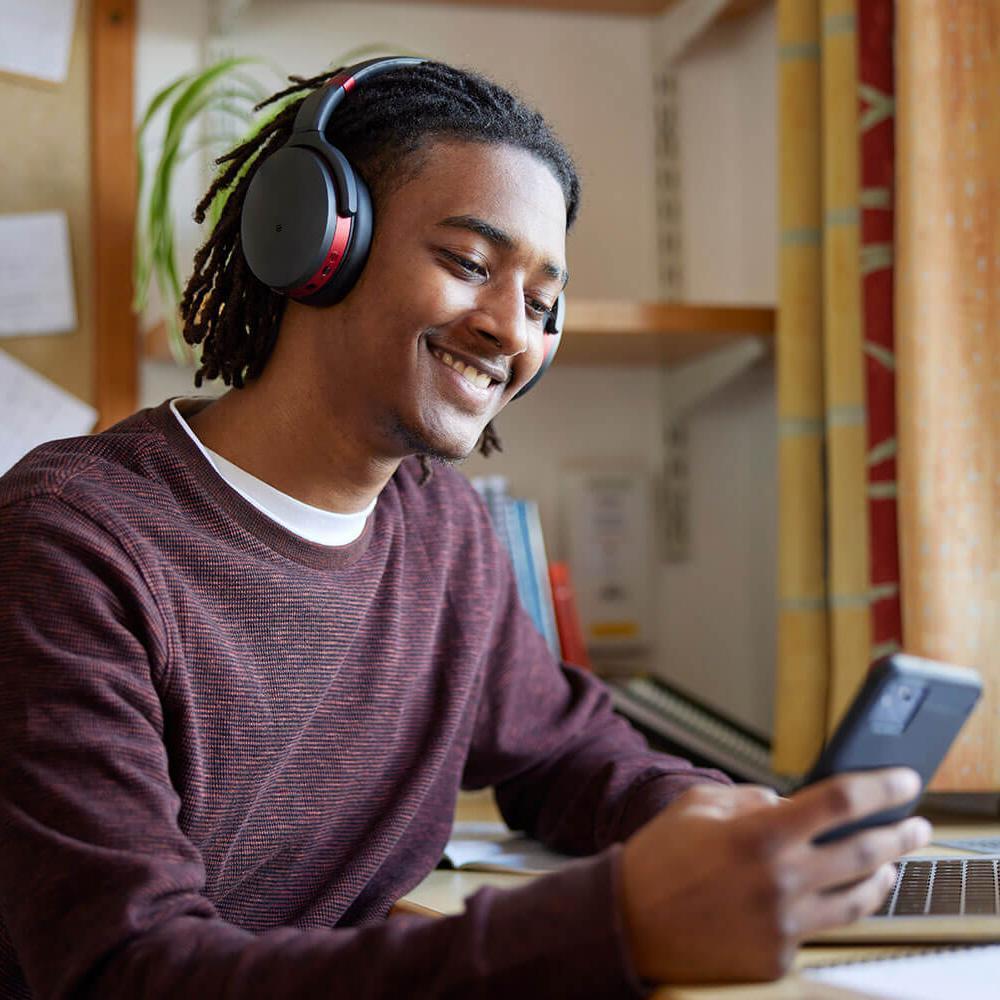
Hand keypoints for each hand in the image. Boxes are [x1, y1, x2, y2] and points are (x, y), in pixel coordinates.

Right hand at [619, 768, 931, 983]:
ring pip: (858, 899)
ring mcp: (784, 924)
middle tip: (917, 825)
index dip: (882, 788)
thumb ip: (752, 799)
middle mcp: (780, 881)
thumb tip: (789, 803)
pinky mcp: (778, 957)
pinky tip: (831, 897)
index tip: (906, 780)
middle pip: (866, 852)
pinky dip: (827, 908)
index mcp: (760, 834)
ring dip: (882, 877)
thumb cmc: (660, 858)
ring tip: (889, 865)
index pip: (841, 802)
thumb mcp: (700, 805)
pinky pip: (819, 929)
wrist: (628, 922)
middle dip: (903, 835)